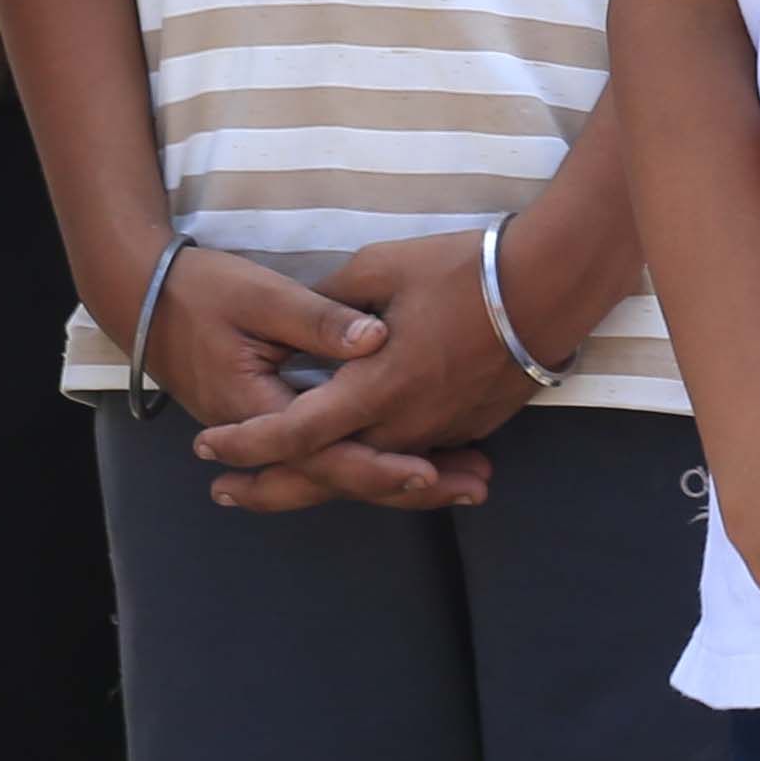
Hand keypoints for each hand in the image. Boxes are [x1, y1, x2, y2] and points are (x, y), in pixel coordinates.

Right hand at [113, 243, 482, 515]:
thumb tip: (376, 338)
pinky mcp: (282, 417)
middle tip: (474, 488)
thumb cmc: (203, 292)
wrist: (146, 298)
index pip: (325, 452)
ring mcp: (273, 429)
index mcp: (257, 407)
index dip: (379, 463)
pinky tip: (429, 456)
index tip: (430, 470)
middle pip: (341, 474)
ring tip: (468, 482)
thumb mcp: (262, 297)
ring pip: (341, 467)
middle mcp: (266, 431)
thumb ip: (319, 320)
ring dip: (403, 477)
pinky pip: (334, 448)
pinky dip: (379, 455)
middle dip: (408, 485)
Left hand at [185, 221, 565, 508]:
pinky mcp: (470, 427)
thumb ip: (335, 300)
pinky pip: (411, 457)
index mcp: (375, 388)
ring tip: (283, 481)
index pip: (294, 433)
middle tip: (226, 494)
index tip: (206, 448)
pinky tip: (361, 461)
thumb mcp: (386, 267)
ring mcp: (440, 431)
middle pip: (325, 476)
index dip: (246, 445)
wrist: (553, 284)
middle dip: (270, 488)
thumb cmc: (467, 270)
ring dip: (322, 480)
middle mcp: (403, 425)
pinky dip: (377, 466)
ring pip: (369, 471)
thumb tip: (307, 315)